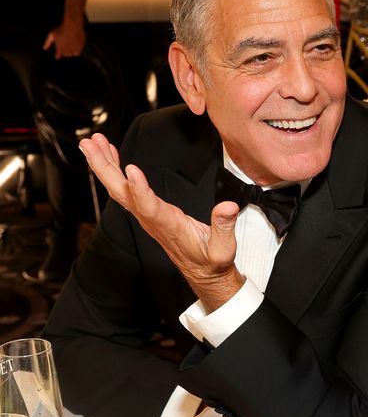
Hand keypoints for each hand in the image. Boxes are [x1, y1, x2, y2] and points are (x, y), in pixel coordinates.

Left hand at [43, 18, 85, 58]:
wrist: (73, 26)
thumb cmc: (61, 30)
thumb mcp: (51, 34)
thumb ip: (47, 42)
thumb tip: (44, 48)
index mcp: (59, 49)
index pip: (57, 57)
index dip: (57, 54)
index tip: (58, 50)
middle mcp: (67, 51)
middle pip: (65, 55)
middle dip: (64, 51)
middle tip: (64, 43)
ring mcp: (74, 50)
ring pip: (71, 54)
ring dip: (70, 51)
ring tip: (69, 44)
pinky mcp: (80, 48)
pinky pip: (77, 53)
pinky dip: (75, 51)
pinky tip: (74, 46)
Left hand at [79, 133, 245, 310]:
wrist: (203, 273)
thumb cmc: (211, 260)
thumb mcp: (223, 248)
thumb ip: (224, 226)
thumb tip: (228, 206)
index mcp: (168, 226)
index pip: (149, 207)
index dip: (139, 189)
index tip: (130, 168)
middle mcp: (151, 219)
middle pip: (121, 192)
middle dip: (104, 168)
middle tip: (91, 145)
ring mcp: (146, 215)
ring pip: (118, 189)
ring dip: (104, 165)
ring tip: (93, 143)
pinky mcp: (147, 212)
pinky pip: (125, 190)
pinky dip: (115, 170)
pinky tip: (111, 156)